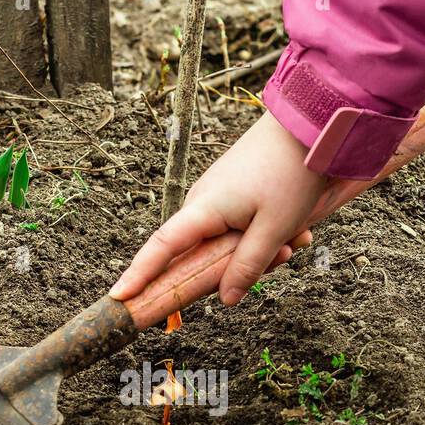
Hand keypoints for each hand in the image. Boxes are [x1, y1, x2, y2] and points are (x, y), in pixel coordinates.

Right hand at [109, 110, 325, 307]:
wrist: (306, 125)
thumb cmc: (289, 174)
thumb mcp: (274, 229)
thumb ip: (248, 266)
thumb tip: (226, 300)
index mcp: (204, 208)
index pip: (162, 248)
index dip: (140, 274)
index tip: (119, 296)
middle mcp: (202, 202)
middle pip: (202, 255)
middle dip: (239, 266)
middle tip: (285, 253)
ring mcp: (217, 196)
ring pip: (226, 244)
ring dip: (260, 249)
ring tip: (298, 235)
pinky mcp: (232, 192)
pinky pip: (239, 228)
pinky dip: (265, 234)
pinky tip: (296, 227)